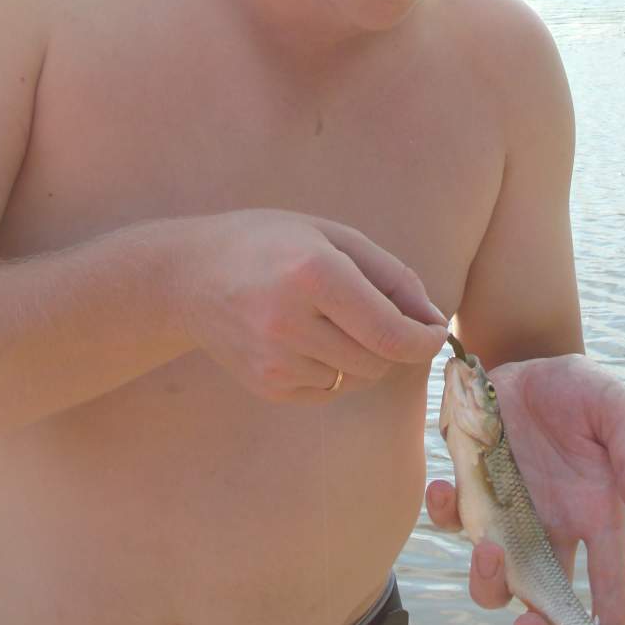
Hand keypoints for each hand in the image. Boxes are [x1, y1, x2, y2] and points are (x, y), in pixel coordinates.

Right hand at [173, 209, 447, 401]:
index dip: (425, 339)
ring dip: (363, 354)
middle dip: (394, 342)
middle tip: (377, 312)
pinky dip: (334, 369)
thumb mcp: (332, 235)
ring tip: (331, 318)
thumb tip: (431, 320)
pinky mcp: (267, 386)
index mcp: (314, 274)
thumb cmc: (269, 243)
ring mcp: (275, 360)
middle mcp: (292, 322)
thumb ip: (390, 274)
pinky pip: (329, 390)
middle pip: (380, 360)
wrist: (189, 276)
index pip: (391, 333)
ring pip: (358, 378)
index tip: (434, 331)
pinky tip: (306, 337)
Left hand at [426, 353, 624, 624]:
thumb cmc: (580, 389)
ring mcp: (506, 510)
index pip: (608, 580)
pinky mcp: (471, 485)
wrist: (530, 356)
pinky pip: (452, 516)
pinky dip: (443, 512)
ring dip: (487, 579)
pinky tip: (445, 490)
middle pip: (543, 598)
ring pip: (494, 572)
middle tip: (532, 622)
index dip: (609, 620)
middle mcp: (549, 525)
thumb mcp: (617, 411)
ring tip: (487, 550)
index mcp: (593, 514)